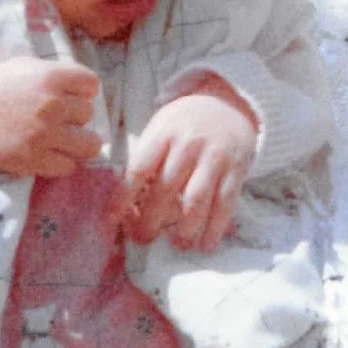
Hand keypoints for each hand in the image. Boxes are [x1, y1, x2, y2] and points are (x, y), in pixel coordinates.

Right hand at [0, 56, 102, 177]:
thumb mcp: (24, 66)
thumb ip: (54, 73)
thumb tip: (82, 87)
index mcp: (51, 77)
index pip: (91, 84)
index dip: (83, 90)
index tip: (73, 96)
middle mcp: (53, 105)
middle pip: (88, 113)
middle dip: (74, 116)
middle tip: (57, 118)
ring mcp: (46, 134)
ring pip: (90, 144)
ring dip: (78, 142)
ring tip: (65, 141)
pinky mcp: (36, 160)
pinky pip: (68, 166)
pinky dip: (61, 162)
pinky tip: (49, 154)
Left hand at [115, 78, 256, 252]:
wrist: (230, 103)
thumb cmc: (185, 124)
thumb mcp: (161, 129)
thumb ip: (146, 160)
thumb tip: (125, 204)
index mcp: (163, 133)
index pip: (138, 169)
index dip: (122, 199)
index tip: (111, 221)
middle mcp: (188, 144)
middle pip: (165, 189)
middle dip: (151, 221)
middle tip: (143, 239)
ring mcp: (214, 157)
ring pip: (196, 199)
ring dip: (184, 229)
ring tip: (177, 244)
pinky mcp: (236, 169)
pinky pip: (225, 203)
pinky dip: (215, 228)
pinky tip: (205, 245)